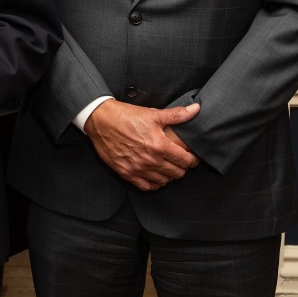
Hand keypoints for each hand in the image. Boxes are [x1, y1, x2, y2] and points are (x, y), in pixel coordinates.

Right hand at [83, 101, 200, 191]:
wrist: (100, 120)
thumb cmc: (126, 116)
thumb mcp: (153, 113)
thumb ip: (177, 115)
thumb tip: (197, 109)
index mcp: (159, 145)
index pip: (186, 160)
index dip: (193, 160)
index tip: (193, 157)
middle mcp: (150, 160)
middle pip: (177, 173)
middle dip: (182, 168)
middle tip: (180, 161)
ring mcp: (137, 168)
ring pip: (164, 181)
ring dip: (169, 176)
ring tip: (168, 168)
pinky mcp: (126, 173)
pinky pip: (146, 187)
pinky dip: (154, 183)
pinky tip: (154, 176)